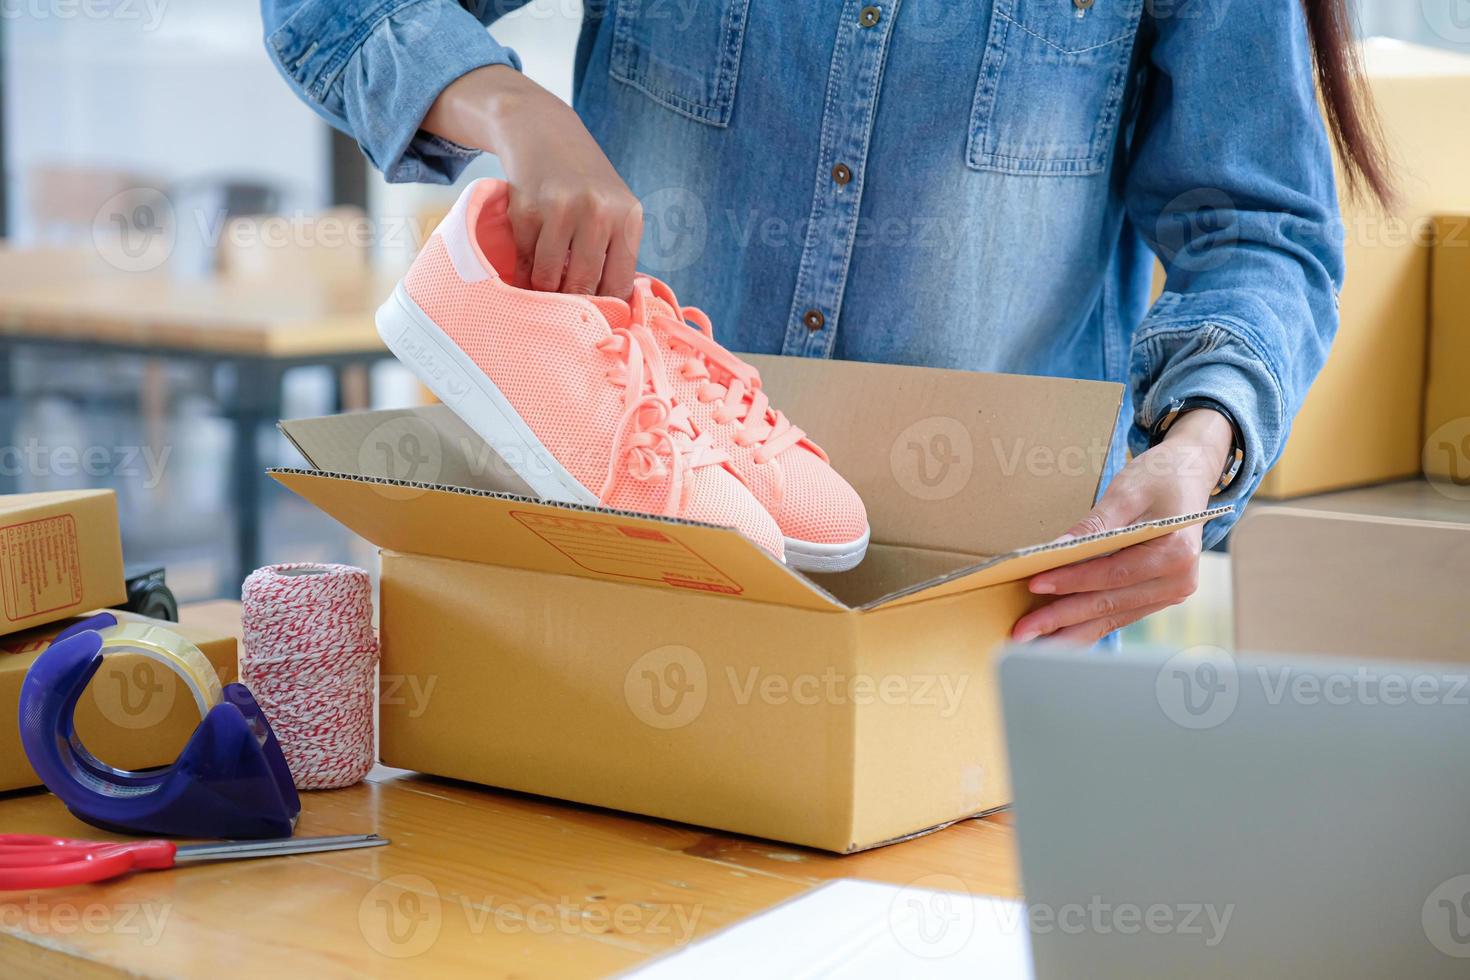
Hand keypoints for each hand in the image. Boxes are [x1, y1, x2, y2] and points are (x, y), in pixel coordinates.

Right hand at [423, 65, 642, 296]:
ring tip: (544, 286)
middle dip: (571, 302)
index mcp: (628, 217)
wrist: (543, 131)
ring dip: (543, 288)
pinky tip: (529, 262)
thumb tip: (611, 308)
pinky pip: (525, 260)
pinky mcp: (526, 209)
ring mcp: (560, 210)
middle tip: (564, 307)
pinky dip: (524, 269)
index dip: (604, 307)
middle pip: (583, 285)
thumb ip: (616, 251)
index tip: (594, 316)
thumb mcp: (615, 208)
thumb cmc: (585, 179)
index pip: (619, 284)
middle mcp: (598, 212)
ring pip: (549, 278)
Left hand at [1011, 409, 1233, 644]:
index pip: (1114, 573)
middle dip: (1061, 618)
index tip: (1035, 583)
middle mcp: (1178, 581)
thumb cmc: (1160, 477)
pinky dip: (1084, 626)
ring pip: (1109, 618)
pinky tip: (1056, 637)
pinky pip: (1115, 616)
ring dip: (1068, 632)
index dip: (1072, 581)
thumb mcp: (1127, 492)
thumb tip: (1059, 549)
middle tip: (1022, 631)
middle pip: (1108, 603)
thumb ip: (1095, 524)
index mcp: (1176, 553)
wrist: (1189, 475)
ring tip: (1031, 642)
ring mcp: (1169, 594)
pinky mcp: (1155, 598)